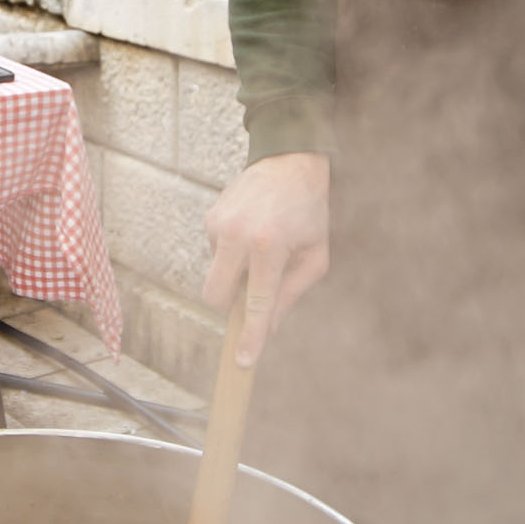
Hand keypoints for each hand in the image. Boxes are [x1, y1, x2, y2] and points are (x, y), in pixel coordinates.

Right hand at [201, 151, 330, 365]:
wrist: (289, 162)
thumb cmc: (309, 211)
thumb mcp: (315, 256)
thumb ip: (291, 294)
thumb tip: (267, 328)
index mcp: (269, 247)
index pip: (255, 303)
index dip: (250, 335)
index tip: (243, 361)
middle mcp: (238, 235)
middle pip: (215, 295)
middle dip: (227, 306)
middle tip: (250, 294)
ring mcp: (219, 225)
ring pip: (215, 274)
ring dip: (235, 274)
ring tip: (262, 248)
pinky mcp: (210, 218)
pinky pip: (215, 253)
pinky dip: (231, 254)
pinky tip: (251, 234)